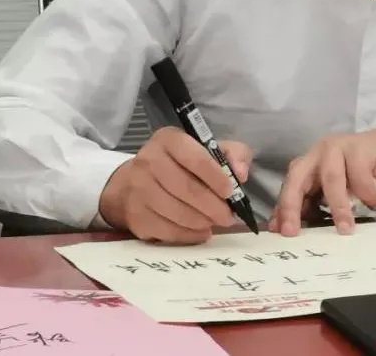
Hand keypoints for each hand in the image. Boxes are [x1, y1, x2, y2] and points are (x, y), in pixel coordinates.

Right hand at [98, 127, 252, 243]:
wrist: (133, 183)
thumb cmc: (179, 165)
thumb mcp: (207, 150)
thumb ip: (232, 154)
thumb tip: (241, 174)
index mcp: (169, 140)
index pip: (195, 158)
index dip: (216, 177)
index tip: (231, 192)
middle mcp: (149, 161)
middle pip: (186, 188)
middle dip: (213, 206)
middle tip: (228, 217)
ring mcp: (138, 189)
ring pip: (177, 212)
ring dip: (202, 221)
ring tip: (214, 222)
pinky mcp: (135, 215)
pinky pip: (167, 230)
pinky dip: (189, 235)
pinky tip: (200, 232)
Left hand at [268, 126, 375, 236]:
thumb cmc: (365, 174)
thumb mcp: (336, 191)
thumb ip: (316, 205)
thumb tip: (291, 229)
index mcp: (310, 163)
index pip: (289, 185)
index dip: (283, 209)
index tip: (280, 233)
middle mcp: (319, 153)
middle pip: (298, 176)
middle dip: (292, 204)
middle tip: (292, 231)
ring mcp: (339, 147)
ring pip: (330, 178)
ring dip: (338, 207)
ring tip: (345, 229)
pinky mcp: (360, 149)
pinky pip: (360, 176)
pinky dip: (367, 194)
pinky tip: (375, 202)